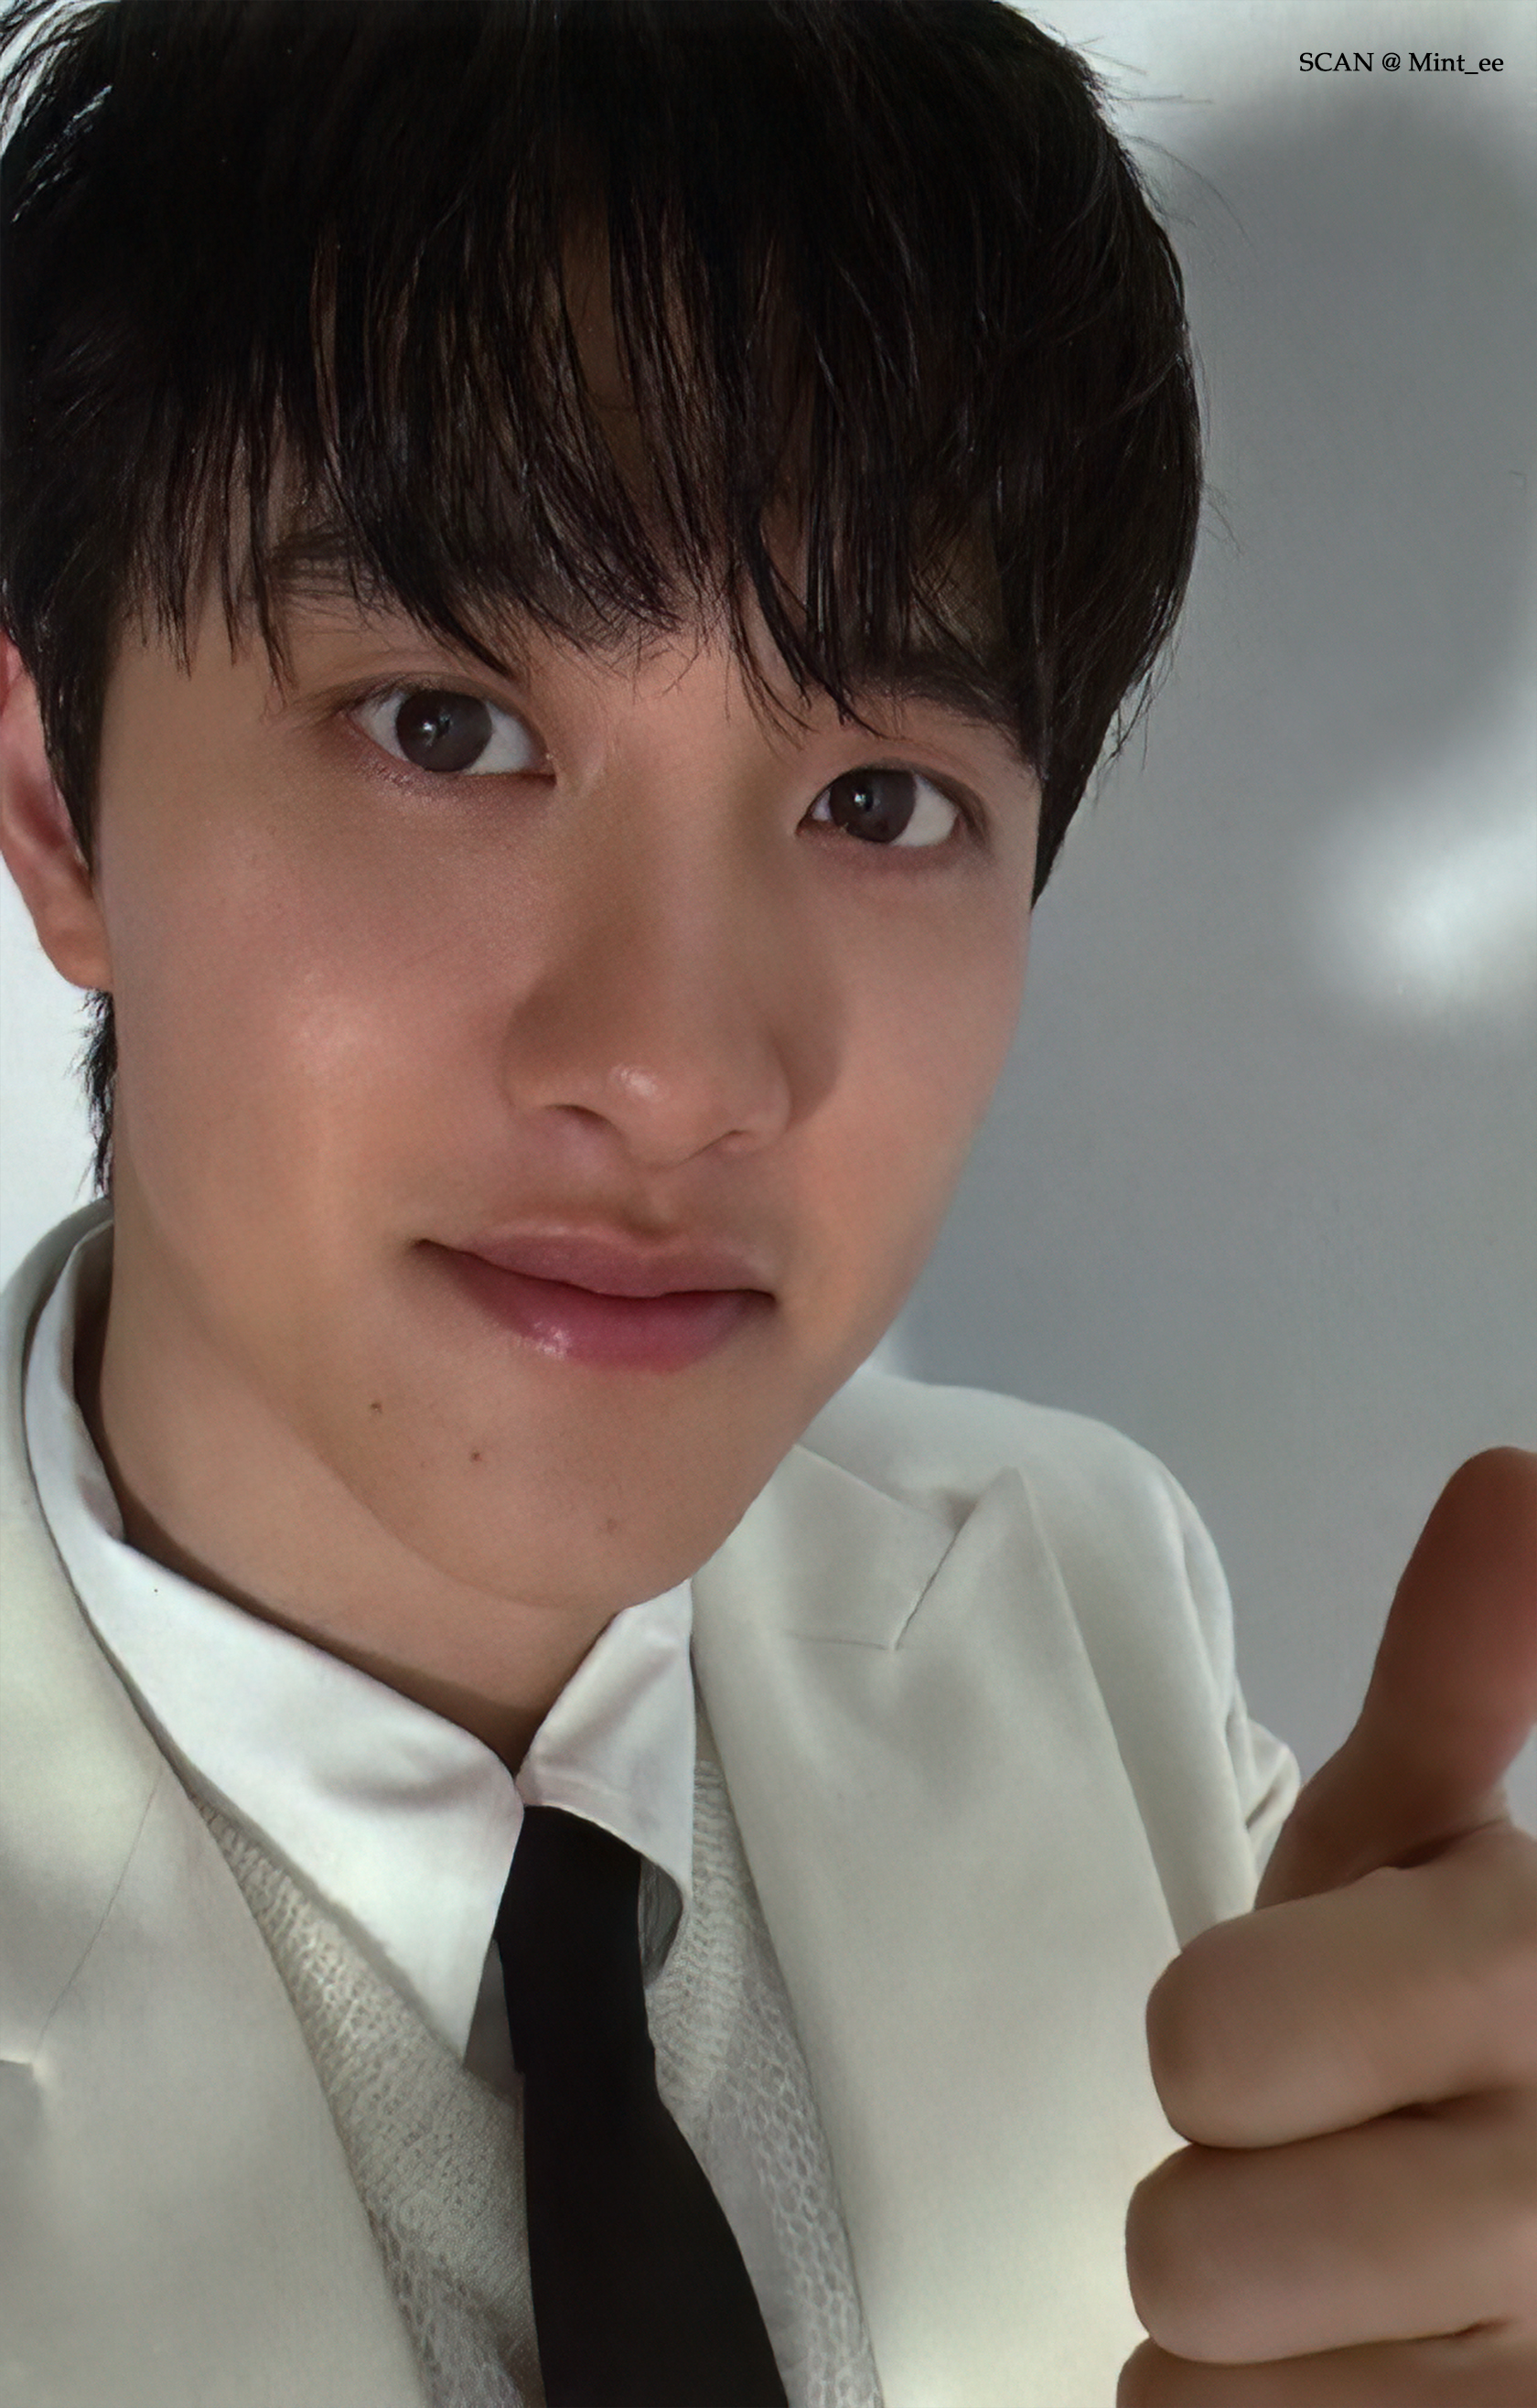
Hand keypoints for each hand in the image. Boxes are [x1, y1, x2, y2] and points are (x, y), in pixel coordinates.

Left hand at [1121, 1447, 1536, 2404]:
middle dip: (1220, 2201)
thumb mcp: (1429, 1846)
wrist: (1531, 2249)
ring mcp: (1531, 2363)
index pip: (1207, 2043)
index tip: (1310, 2026)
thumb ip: (1462, 1679)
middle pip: (1186, 2244)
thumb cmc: (1436, 2020)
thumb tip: (1518, 1469)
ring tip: (1347, 2292)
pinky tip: (1366, 2385)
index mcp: (1535, 1976)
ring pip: (1197, 2390)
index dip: (1224, 2036)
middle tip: (1322, 2168)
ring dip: (1240, 2346)